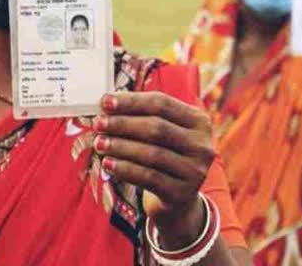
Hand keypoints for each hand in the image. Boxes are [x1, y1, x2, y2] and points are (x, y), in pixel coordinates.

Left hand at [94, 91, 214, 246]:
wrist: (178, 199)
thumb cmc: (165, 156)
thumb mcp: (164, 134)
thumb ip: (143, 116)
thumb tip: (108, 104)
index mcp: (199, 121)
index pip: (162, 104)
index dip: (132, 101)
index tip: (105, 101)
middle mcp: (201, 145)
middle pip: (157, 128)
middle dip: (123, 124)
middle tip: (99, 123)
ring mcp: (195, 170)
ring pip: (152, 154)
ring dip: (121, 147)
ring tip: (100, 143)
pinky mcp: (182, 193)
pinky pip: (148, 177)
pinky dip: (125, 169)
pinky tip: (108, 164)